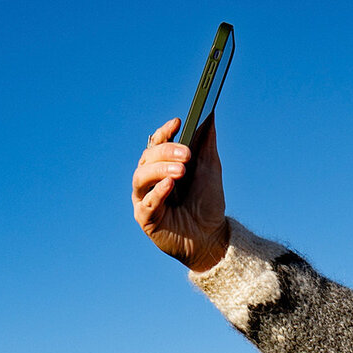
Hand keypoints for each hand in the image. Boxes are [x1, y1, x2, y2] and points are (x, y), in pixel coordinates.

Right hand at [133, 117, 228, 271]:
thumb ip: (207, 145)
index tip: (179, 122)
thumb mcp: (210, 170)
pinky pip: (146, 203)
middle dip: (166, 152)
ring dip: (160, 170)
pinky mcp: (145, 218)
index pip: (157, 143)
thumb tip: (210, 116)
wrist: (212, 236)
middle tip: (187, 154)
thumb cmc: (208, 203)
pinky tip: (170, 185)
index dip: (165, 132)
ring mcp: (145, 198)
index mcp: (162, 165)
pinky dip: (157, 192)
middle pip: (148, 158)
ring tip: (180, 171)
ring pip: (141, 177)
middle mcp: (150, 179)